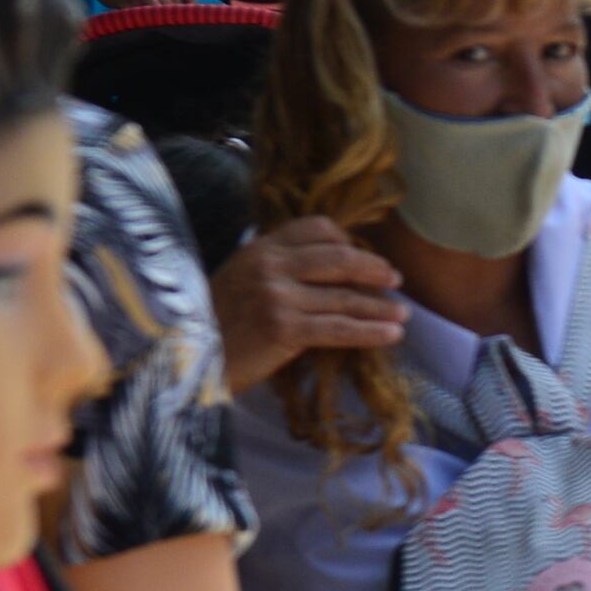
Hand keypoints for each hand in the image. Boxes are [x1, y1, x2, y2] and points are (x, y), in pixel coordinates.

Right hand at [212, 215, 404, 390]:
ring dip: (380, 306)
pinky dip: (370, 332)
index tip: (365, 257)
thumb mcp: (241, 279)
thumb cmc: (215, 325)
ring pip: (343, 297)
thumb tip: (334, 269)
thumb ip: (278, 267)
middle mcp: (270, 265)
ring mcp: (277, 296)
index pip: (316, 228)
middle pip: (338, 258)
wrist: (187, 362)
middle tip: (396, 280)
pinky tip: (391, 335)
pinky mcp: (284, 328)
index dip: (346, 241)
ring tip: (403, 314)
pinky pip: (338, 328)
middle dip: (373, 269)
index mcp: (259, 247)